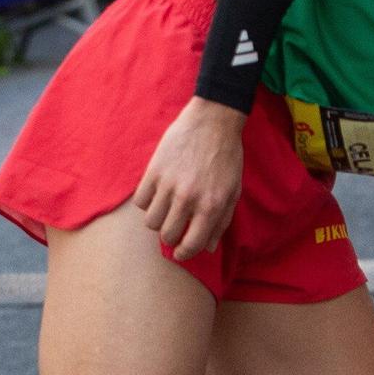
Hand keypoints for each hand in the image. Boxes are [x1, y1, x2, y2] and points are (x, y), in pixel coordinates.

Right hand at [132, 96, 245, 260]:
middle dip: (171, 236)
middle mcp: (188, 199)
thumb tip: (209, 248)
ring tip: (165, 210)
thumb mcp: (232, 192)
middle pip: (167, 235)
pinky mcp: (154, 170)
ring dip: (157, 220)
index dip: (185, 253)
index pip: (192, 245)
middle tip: (174, 227)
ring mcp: (169, 184)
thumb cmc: (226, 157)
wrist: (214, 121)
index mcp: (211, 206)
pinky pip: (140, 201)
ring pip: (151, 221)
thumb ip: (221, 222)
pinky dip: (146, 202)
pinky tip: (156, 195)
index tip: (180, 252)